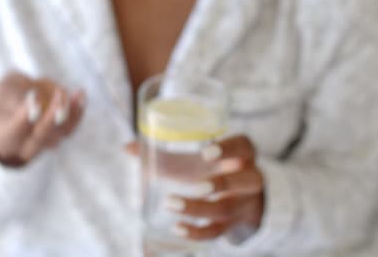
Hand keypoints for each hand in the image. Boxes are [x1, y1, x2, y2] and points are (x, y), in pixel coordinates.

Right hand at [0, 71, 85, 166]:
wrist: (16, 108)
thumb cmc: (9, 95)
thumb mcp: (4, 90)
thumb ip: (13, 93)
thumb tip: (35, 98)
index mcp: (6, 135)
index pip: (16, 130)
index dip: (25, 115)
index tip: (34, 95)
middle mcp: (27, 144)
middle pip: (42, 136)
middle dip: (53, 115)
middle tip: (59, 92)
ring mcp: (47, 141)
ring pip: (61, 132)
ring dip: (71, 112)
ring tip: (76, 93)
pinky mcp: (62, 134)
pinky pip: (72, 126)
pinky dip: (78, 111)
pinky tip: (81, 94)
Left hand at [126, 135, 264, 240]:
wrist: (240, 196)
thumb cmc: (212, 169)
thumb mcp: (197, 159)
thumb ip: (165, 154)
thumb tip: (127, 147)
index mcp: (243, 154)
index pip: (245, 146)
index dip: (230, 149)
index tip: (207, 153)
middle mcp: (250, 177)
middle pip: (248, 181)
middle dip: (222, 184)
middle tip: (198, 186)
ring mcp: (244, 204)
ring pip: (227, 209)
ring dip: (199, 209)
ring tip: (172, 204)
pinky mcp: (233, 224)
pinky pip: (219, 231)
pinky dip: (197, 231)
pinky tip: (178, 227)